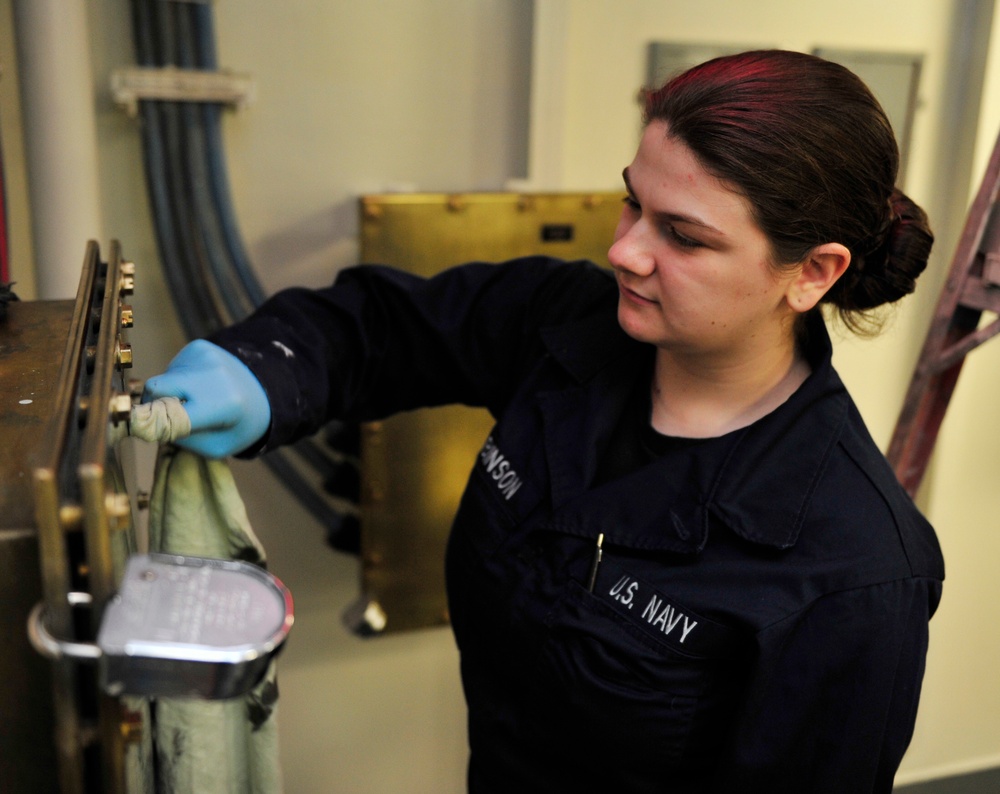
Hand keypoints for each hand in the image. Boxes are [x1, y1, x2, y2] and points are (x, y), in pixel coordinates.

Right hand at [142, 339, 271, 457]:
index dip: (149, 422)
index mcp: (222, 405)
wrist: (262, 393)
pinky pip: (172, 368)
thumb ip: (182, 439)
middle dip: (153, 405)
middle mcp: (213, 374)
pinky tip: (199, 385)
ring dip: (170, 393)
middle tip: (165, 416)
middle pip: (156, 388)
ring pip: (163, 379)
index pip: (172, 414)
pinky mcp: (198, 347)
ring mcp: (205, 356)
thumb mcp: (215, 447)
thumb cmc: (236, 426)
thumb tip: (145, 422)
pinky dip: (179, 380)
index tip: (136, 427)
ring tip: (196, 399)